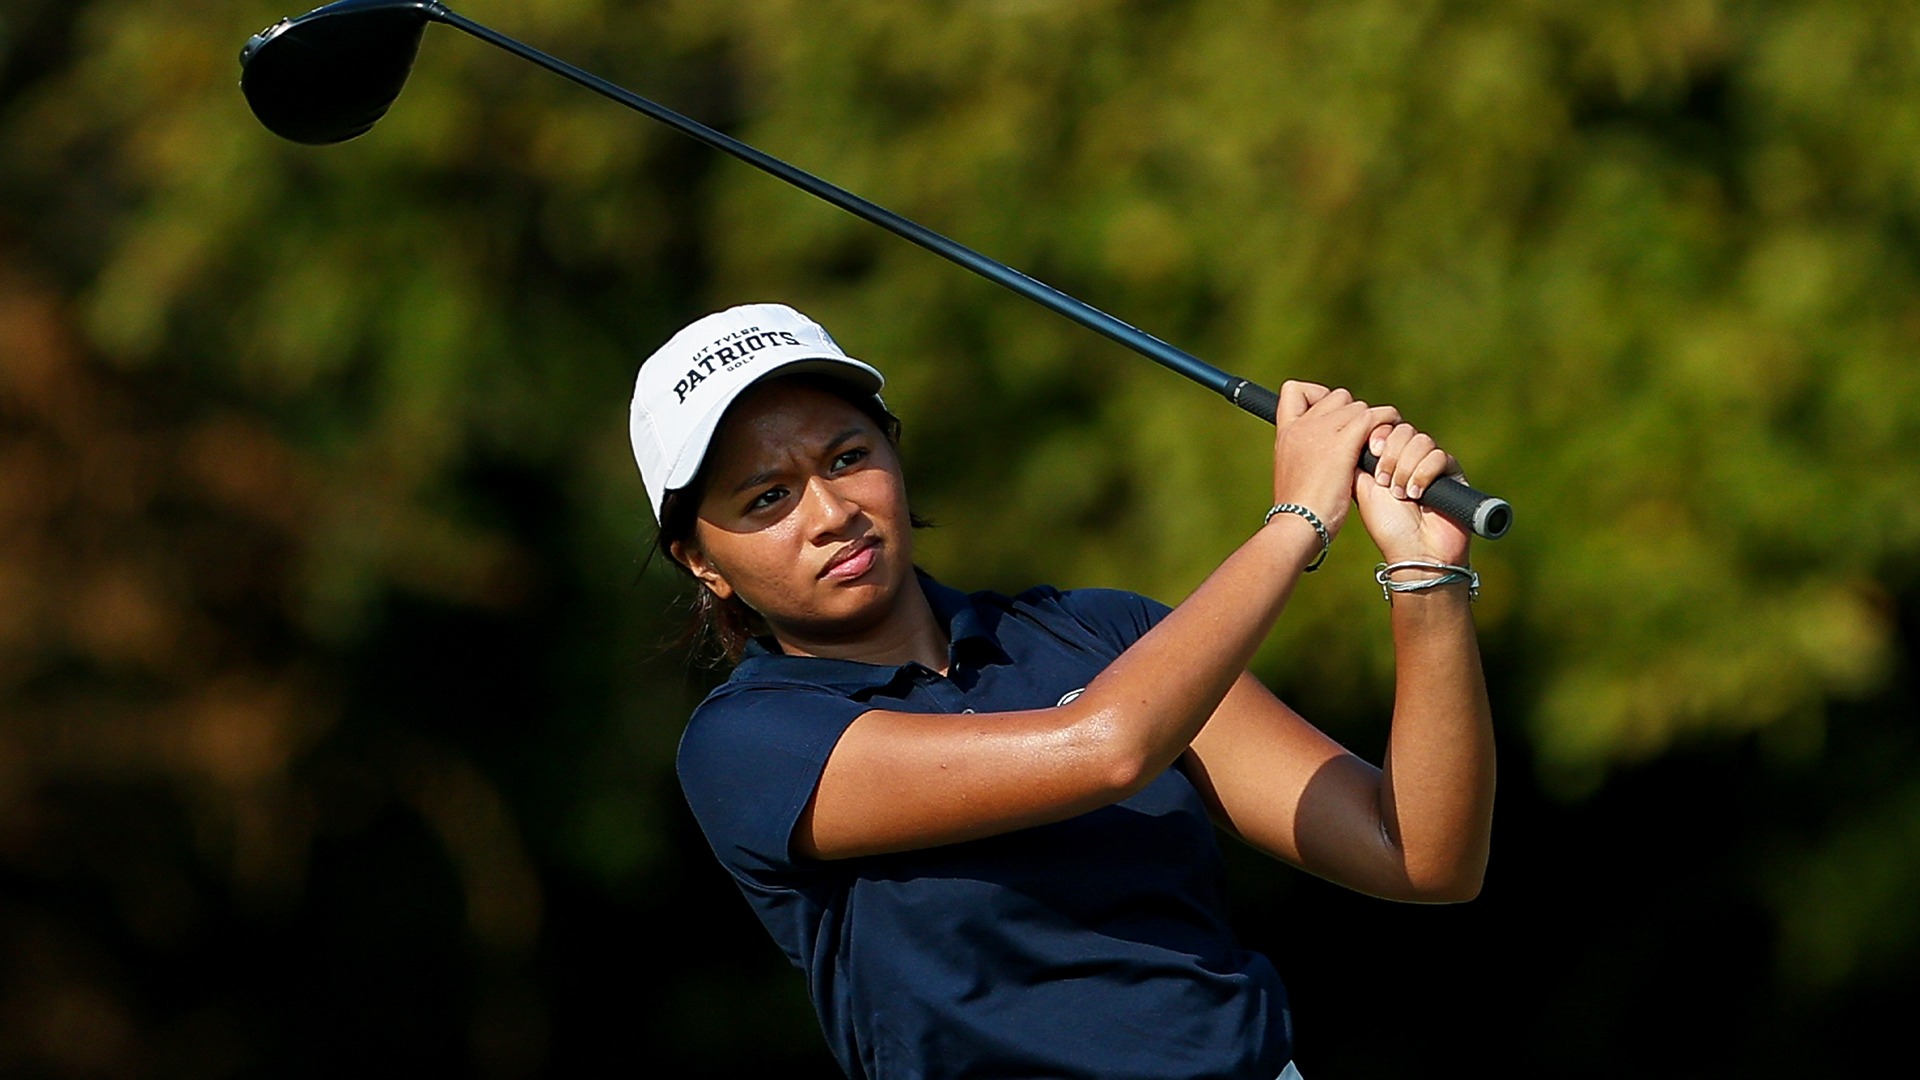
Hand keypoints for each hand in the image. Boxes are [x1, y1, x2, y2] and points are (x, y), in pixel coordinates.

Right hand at [1272, 381, 1400, 543]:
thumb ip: (1306, 455)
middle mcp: (1303, 425)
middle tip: (1361, 441)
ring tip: (1376, 448)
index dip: (1316, 396)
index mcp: (1286, 433)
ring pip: (1359, 407)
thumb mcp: (1294, 475)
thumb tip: (1326, 453)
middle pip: (1337, 397)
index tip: (1328, 418)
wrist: (1298, 524)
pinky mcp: (1343, 443)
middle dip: (1353, 414)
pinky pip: (1374, 417)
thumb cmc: (1298, 511)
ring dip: (1372, 424)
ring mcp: (1321, 431)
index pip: (1294, 390)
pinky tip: (1387, 445)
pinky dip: (1385, 425)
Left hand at [1353, 418, 1471, 565]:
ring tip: (1401, 494)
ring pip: (1422, 441)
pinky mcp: (1454, 474)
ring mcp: (1434, 465)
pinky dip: (1424, 474)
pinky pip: (1440, 456)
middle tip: (1384, 481)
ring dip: (1406, 467)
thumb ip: (1359, 461)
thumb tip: (1353, 434)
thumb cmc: (1388, 525)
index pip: (1388, 428)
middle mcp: (1412, 459)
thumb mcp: (1363, 489)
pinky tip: (1417, 495)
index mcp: (1390, 459)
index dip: (1380, 434)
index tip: (1372, 450)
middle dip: (1391, 454)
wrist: (1415, 552)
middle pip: (1404, 430)